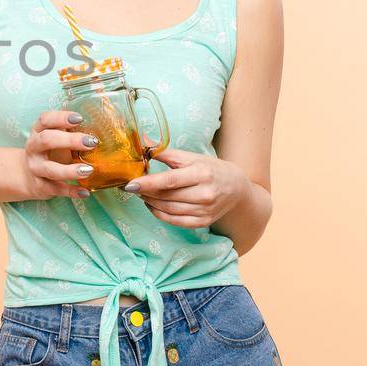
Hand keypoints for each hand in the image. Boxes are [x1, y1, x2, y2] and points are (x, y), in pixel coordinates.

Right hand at [17, 110, 98, 200]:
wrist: (28, 175)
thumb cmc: (50, 152)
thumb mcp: (56, 138)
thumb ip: (71, 131)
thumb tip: (100, 123)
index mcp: (38, 131)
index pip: (46, 120)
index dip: (61, 118)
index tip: (80, 118)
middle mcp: (33, 148)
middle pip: (47, 140)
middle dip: (70, 141)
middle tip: (92, 142)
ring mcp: (35, 168)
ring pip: (50, 169)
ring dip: (70, 170)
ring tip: (89, 170)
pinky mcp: (40, 186)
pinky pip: (56, 189)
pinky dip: (71, 191)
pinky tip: (85, 192)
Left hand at [121, 147, 249, 227]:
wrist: (236, 188)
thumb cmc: (210, 169)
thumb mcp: (191, 157)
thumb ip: (166, 153)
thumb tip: (142, 144)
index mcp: (201, 174)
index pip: (169, 181)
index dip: (148, 184)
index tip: (130, 184)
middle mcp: (204, 194)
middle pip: (166, 196)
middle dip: (146, 192)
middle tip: (133, 186)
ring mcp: (204, 210)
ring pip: (168, 209)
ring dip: (150, 202)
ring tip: (142, 194)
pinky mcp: (203, 222)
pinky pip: (174, 221)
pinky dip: (159, 213)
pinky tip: (152, 205)